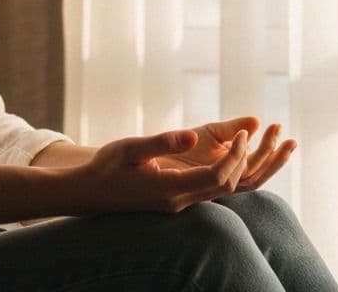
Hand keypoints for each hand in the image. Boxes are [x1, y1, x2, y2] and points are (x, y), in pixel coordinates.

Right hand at [77, 128, 252, 212]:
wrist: (90, 193)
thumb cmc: (106, 167)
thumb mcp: (130, 148)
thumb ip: (162, 142)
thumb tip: (194, 137)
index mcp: (169, 189)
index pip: (216, 177)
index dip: (235, 156)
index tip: (241, 134)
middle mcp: (178, 201)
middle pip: (225, 186)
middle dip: (243, 161)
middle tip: (247, 133)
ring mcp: (177, 204)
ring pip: (220, 191)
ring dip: (237, 168)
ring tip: (246, 142)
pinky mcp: (175, 200)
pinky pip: (209, 189)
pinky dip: (224, 172)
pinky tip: (227, 154)